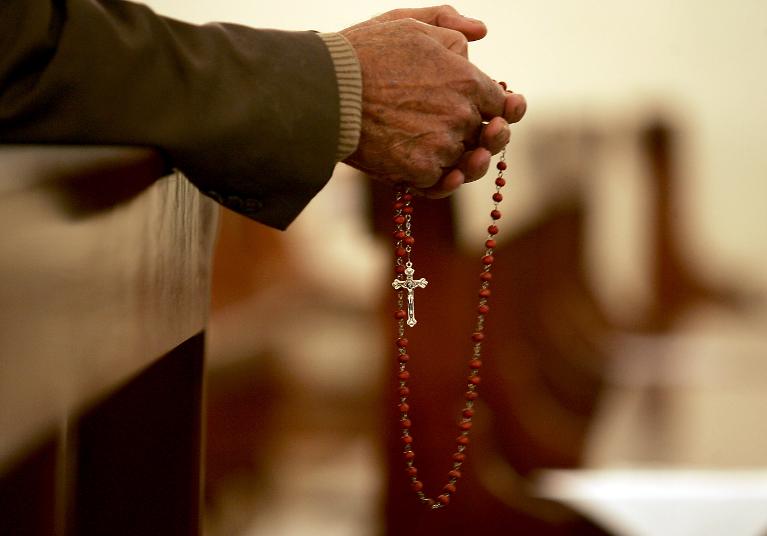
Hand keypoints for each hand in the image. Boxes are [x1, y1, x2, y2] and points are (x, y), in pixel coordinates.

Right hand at [341, 7, 525, 196]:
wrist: (326, 92)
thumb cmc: (364, 54)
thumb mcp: (408, 23)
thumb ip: (449, 24)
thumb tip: (481, 31)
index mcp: (467, 80)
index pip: (499, 103)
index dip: (503, 111)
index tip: (500, 116)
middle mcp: (460, 115)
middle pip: (483, 135)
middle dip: (484, 137)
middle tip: (482, 141)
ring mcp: (440, 145)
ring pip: (463, 161)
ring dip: (465, 162)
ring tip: (463, 160)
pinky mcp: (418, 171)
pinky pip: (438, 182)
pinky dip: (441, 181)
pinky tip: (446, 175)